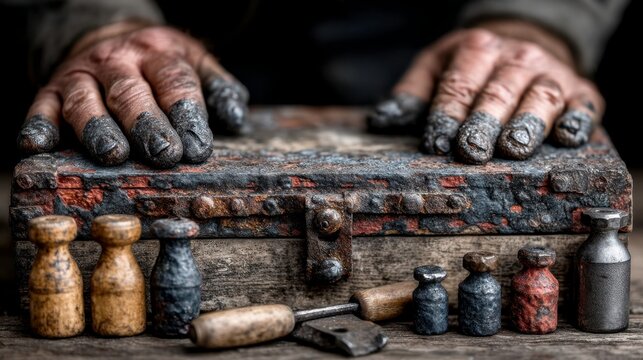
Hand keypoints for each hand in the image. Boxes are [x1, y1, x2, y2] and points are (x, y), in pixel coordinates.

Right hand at [17, 22, 248, 167]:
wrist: (109, 37)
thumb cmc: (161, 63)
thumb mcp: (195, 64)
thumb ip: (217, 87)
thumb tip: (236, 117)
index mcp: (158, 54)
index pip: (175, 83)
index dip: (187, 115)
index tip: (198, 147)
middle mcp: (118, 62)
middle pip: (132, 94)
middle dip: (148, 125)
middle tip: (165, 155)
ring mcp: (82, 76)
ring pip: (85, 102)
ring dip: (98, 129)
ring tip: (113, 154)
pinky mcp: (50, 91)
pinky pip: (41, 107)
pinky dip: (38, 126)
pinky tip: (36, 146)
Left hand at [369, 20, 602, 163]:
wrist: (524, 47)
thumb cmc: (472, 68)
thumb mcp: (436, 69)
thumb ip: (412, 94)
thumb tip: (382, 120)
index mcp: (478, 50)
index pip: (459, 85)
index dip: (446, 114)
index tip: (435, 142)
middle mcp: (518, 58)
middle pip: (498, 92)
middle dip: (483, 122)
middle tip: (471, 150)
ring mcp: (553, 74)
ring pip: (540, 97)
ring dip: (527, 124)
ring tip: (514, 149)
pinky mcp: (582, 93)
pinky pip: (583, 106)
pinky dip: (577, 121)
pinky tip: (567, 137)